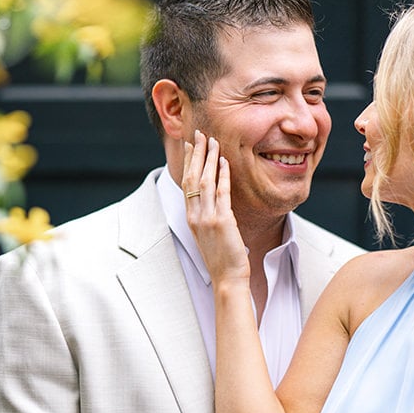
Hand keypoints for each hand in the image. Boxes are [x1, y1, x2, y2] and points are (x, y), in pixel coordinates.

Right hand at [181, 130, 249, 284]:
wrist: (227, 278)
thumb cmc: (221, 258)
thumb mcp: (210, 234)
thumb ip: (209, 216)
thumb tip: (214, 200)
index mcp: (190, 217)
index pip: (186, 183)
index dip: (188, 162)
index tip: (190, 145)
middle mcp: (195, 215)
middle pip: (192, 177)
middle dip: (196, 154)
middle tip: (199, 134)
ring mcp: (206, 218)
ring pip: (204, 181)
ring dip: (208, 159)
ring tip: (212, 140)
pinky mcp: (222, 221)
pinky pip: (222, 193)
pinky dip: (222, 175)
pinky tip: (225, 161)